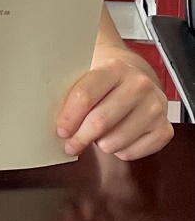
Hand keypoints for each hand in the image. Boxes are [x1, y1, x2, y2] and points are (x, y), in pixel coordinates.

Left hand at [57, 55, 172, 160]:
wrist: (135, 75)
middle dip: (80, 137)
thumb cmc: (105, 78)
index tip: (61, 129)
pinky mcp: (164, 129)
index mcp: (115, 68)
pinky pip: (132, 153)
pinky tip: (116, 137)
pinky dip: (119, 151)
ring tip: (96, 135)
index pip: (85, 96)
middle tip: (71, 143)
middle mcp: (139, 86)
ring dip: (99, 144)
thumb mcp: (88, 72)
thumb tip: (56, 120)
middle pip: (99, 121)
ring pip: (115, 141)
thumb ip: (72, 91)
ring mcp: (155, 108)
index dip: (68, 117)